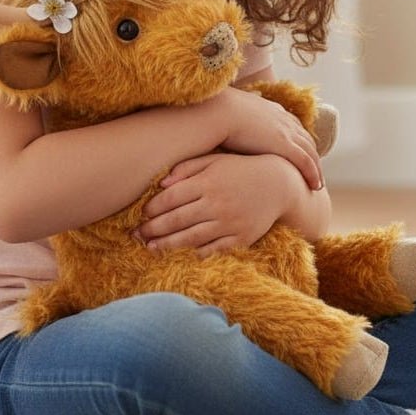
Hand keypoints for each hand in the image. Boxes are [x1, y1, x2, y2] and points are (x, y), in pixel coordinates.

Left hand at [136, 153, 285, 256]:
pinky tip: (181, 255)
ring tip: (150, 248)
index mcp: (208, 181)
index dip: (154, 208)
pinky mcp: (240, 237)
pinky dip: (196, 253)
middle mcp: (216, 203)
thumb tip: (161, 184)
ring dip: (167, 245)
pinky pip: (213, 249)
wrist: (279, 184)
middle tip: (136, 235)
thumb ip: (188, 168)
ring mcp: (229, 222)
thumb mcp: (215, 160)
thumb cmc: (241, 169)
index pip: (172, 198)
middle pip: (177, 220)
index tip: (142, 214)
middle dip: (153, 229)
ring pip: (191, 237)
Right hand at [214, 87, 322, 189]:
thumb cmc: (215, 116)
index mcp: (270, 110)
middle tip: (315, 170)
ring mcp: (285, 131)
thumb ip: (233, 124)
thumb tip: (224, 133)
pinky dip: (313, 173)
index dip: (298, 139)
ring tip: (317, 183)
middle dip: (312, 154)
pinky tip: (315, 186)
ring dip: (316, 167)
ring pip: (310, 152)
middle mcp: (282, 119)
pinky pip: (306, 161)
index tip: (302, 151)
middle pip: (305, 139)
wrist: (217, 113)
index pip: (292, 125)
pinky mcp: (285, 145)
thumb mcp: (228, 116)